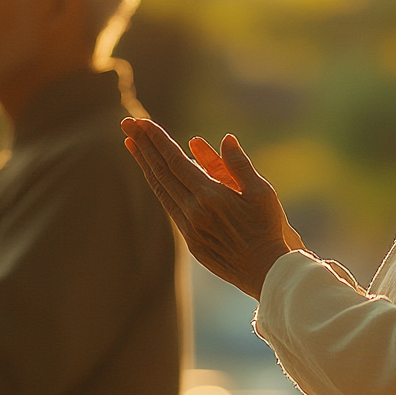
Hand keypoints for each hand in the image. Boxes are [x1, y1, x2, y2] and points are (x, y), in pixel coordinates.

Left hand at [121, 118, 298, 299]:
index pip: (175, 161)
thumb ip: (239, 164)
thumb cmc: (268, 228)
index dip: (156, 140)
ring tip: (131, 144)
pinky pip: (170, 207)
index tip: (142, 122)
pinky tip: (155, 175)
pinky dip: (159, 186)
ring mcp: (190, 229)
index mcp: (211, 196)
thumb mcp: (261, 191)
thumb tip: (225, 139)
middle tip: (126, 124)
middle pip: (161, 173)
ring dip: (145, 166)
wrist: (267, 272)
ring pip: (161, 191)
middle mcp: (194, 212)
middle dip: (142, 146)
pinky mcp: (192, 242)